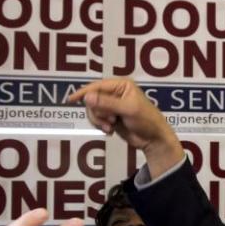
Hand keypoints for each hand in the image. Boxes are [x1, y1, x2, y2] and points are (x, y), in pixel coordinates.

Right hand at [67, 79, 184, 178]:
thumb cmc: (146, 120)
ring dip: (99, 121)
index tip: (72, 99)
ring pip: (93, 110)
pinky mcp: (110, 117)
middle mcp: (115, 93)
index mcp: (121, 85)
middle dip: (98, 112)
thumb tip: (87, 97)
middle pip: (92, 99)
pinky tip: (110, 130)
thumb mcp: (127, 110)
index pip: (98, 86)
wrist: (153, 139)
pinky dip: (100, 126)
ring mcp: (112, 105)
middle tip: (110, 120)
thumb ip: (107, 103)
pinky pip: (96, 119)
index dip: (84, 92)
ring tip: (111, 126)